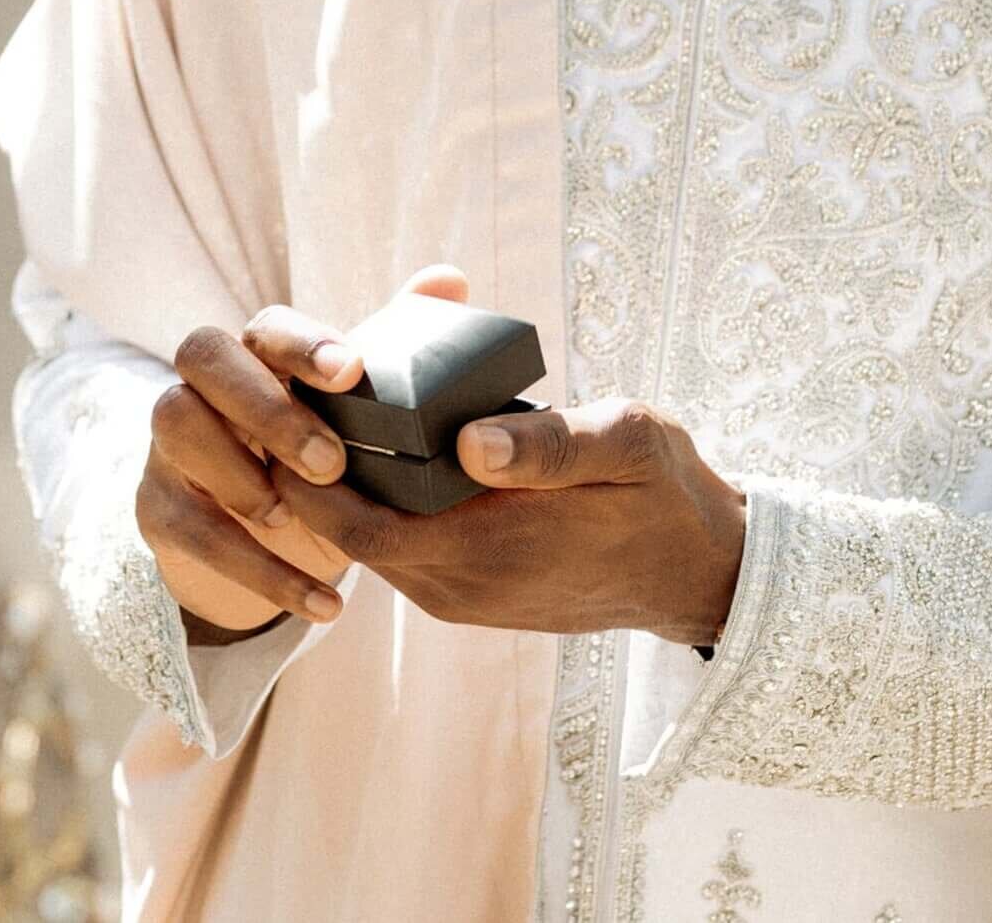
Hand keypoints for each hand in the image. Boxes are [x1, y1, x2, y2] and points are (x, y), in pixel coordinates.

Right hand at [138, 265, 470, 634]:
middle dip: (265, 405)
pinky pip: (190, 530)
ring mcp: (170, 442)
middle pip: (202, 354)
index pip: (266, 325)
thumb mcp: (357, 412)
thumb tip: (450, 278)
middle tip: (329, 463)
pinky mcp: (158, 505)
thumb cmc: (317, 453)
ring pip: (173, 422)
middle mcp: (204, 383)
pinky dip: (258, 570)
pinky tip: (322, 602)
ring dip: (238, 472)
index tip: (352, 372)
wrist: (262, 538)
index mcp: (258, 354)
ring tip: (291, 519)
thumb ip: (398, 342)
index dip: (302, 344)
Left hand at [270, 396, 747, 644]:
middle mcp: (461, 586)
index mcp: (488, 549)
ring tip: (325, 411)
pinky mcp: (472, 596)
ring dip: (341, 489)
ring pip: (369, 545)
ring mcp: (463, 598)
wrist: (700, 571)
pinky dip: (377, 507)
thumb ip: (550, 445)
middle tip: (295, 393)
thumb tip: (468, 442)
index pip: (358, 524)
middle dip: (311, 472)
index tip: (291, 401)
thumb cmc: (664, 494)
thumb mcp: (627, 443)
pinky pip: (400, 553)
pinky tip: (377, 452)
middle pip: (348, 534)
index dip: (311, 472)